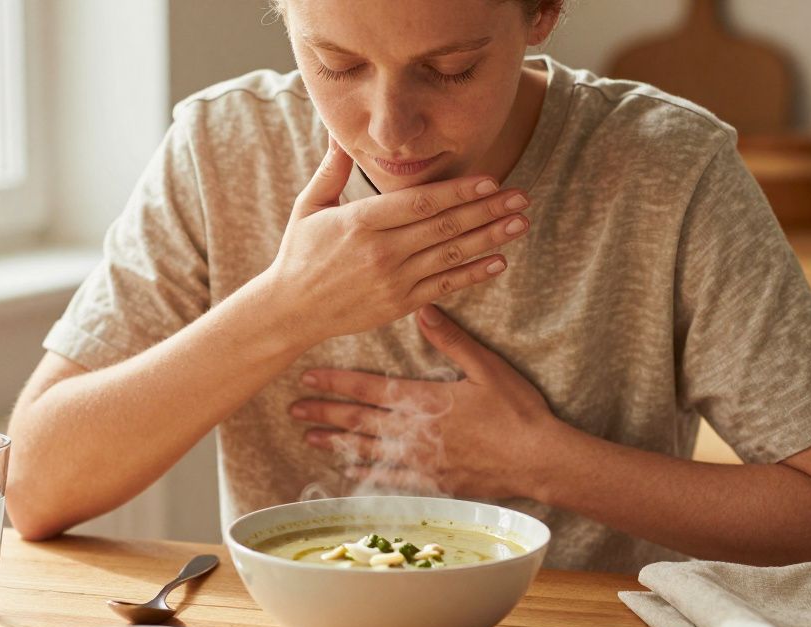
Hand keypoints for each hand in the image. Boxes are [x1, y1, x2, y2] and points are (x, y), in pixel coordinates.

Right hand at [265, 137, 531, 342]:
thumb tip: (339, 132)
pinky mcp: (399, 304)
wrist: (289, 310)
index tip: (490, 180)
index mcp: (361, 222)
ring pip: (450, 256)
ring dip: (489, 238)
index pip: (419, 202)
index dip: (458, 191)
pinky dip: (473, 274)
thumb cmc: (299, 254)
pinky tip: (499, 261)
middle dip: (486, 210)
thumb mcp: (309, 206)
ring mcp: (392, 280)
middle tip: (521, 196)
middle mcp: (381, 251)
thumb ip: (332, 170)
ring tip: (519, 223)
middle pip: (444, 227)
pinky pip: (444, 287)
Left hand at [290, 304, 554, 497]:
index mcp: (427, 399)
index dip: (336, 383)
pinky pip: (392, 478)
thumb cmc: (518, 410)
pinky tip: (349, 470)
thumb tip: (421, 308)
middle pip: (361, 420)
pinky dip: (368, 473)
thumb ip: (452, 340)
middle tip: (293, 408)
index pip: (370, 388)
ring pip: (370, 450)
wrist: (539, 460)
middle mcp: (417, 431)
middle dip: (325, 411)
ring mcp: (424, 460)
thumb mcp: (488, 367)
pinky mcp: (435, 482)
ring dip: (338, 442)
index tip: (308, 377)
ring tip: (309, 437)